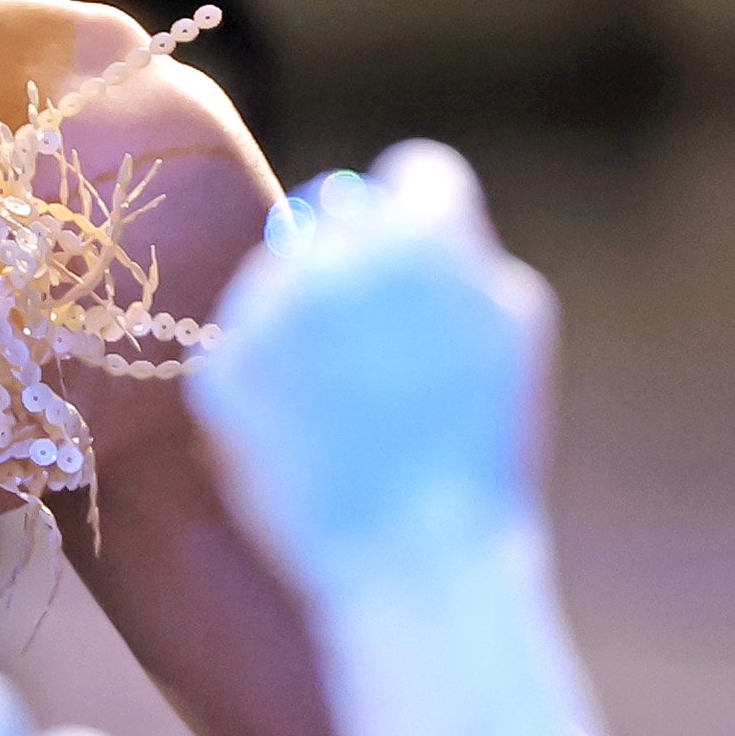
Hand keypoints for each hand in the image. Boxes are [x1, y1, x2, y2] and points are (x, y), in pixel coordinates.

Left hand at [188, 142, 553, 598]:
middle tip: (383, 341)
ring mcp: (266, 311)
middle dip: (363, 262)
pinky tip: (310, 433)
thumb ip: (470, 251)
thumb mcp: (515, 329)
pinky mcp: (219, 370)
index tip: (430, 267)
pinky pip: (245, 347)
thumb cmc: (484, 451)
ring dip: (309, 315)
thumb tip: (422, 218)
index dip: (431, 219)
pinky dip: (272, 381)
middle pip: (340, 218)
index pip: (418, 175)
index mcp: (422, 233)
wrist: (415, 561)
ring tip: (350, 401)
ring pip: (280, 277)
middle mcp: (333, 254)